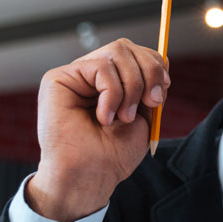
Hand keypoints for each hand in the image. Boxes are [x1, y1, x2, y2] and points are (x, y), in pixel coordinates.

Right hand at [26, 39, 170, 221]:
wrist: (91, 174)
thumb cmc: (114, 153)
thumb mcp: (145, 115)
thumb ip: (151, 87)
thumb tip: (164, 58)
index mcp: (113, 82)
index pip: (137, 53)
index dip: (155, 65)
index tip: (162, 91)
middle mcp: (93, 75)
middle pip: (127, 47)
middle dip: (149, 73)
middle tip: (151, 102)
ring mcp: (76, 75)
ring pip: (116, 53)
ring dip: (131, 88)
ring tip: (123, 117)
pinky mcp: (58, 78)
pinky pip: (100, 67)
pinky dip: (112, 94)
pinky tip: (104, 117)